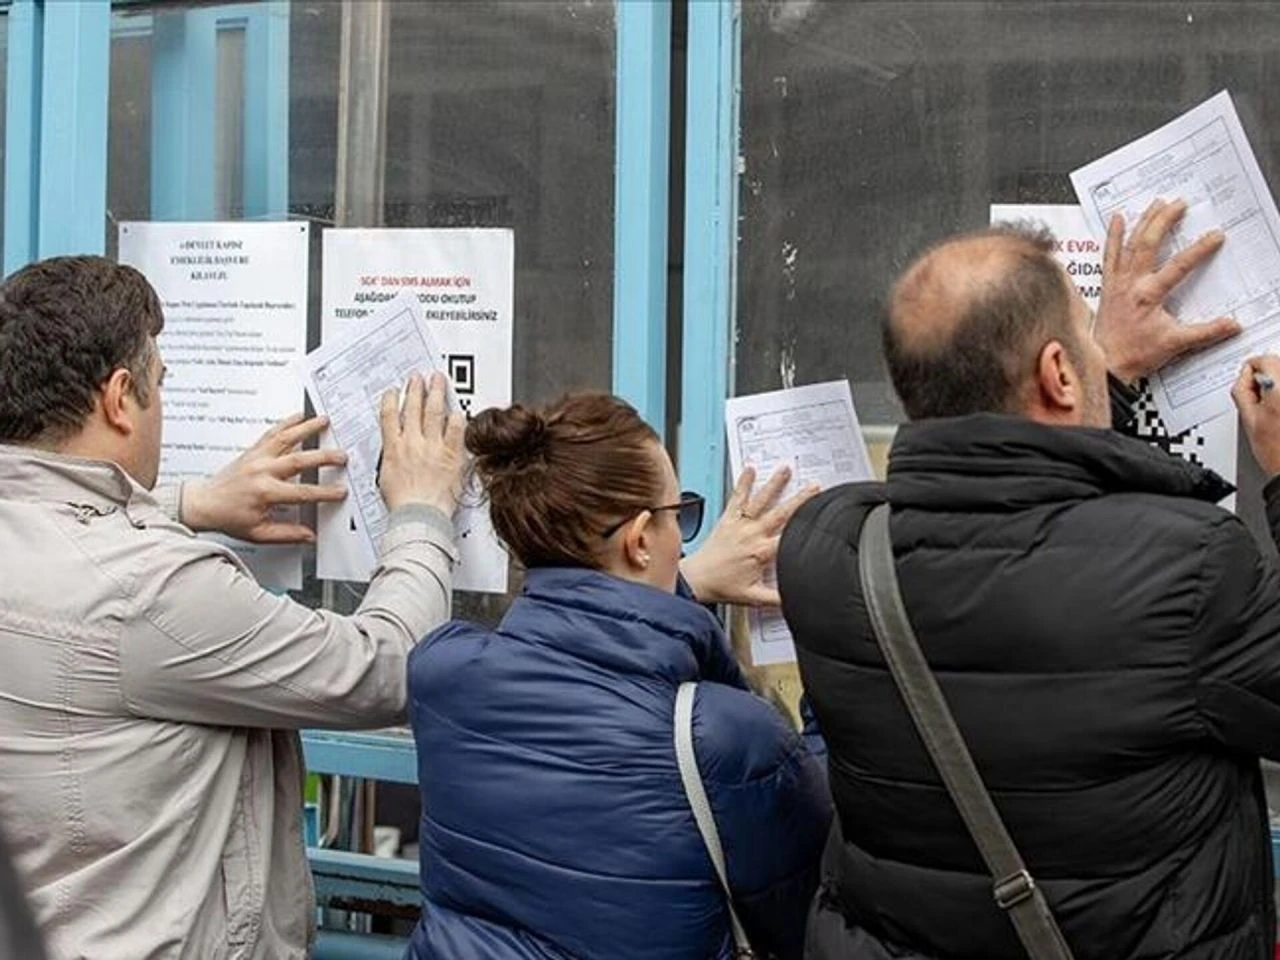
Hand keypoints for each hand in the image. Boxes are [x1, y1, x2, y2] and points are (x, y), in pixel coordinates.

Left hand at [182, 414, 347, 542]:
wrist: (203, 503)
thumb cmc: (227, 517)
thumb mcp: (258, 533)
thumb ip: (286, 534)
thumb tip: (309, 536)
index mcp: (265, 493)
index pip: (302, 492)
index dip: (325, 492)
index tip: (339, 492)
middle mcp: (262, 471)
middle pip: (299, 460)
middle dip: (323, 457)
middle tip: (341, 456)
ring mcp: (257, 458)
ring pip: (285, 438)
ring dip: (306, 428)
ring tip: (324, 421)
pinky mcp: (253, 451)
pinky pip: (272, 432)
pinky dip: (287, 422)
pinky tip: (299, 416)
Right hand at [378, 372, 465, 514]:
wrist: (419, 515)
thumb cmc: (404, 504)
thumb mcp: (386, 478)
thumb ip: (392, 460)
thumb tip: (394, 455)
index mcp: (394, 448)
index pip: (390, 415)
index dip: (392, 399)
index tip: (395, 391)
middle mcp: (412, 443)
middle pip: (413, 407)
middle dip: (416, 389)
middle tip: (419, 378)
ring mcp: (433, 446)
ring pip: (434, 411)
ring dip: (436, 392)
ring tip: (438, 380)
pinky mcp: (452, 454)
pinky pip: (456, 429)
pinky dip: (457, 417)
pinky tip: (458, 410)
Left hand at [680, 466, 819, 606]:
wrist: (696, 580)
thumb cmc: (722, 587)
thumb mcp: (755, 597)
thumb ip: (779, 599)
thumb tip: (797, 600)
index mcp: (761, 552)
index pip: (791, 537)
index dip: (808, 527)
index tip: (822, 518)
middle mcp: (752, 534)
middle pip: (781, 513)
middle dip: (800, 499)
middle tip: (814, 487)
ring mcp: (740, 525)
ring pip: (761, 500)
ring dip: (774, 484)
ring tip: (785, 470)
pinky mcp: (728, 520)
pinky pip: (737, 498)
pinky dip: (743, 483)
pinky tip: (749, 470)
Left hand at [1094, 197, 1239, 383]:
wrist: (1105, 365)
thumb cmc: (1135, 354)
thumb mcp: (1176, 343)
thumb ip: (1206, 332)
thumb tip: (1233, 324)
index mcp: (1149, 295)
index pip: (1179, 266)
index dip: (1199, 249)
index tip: (1215, 235)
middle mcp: (1131, 284)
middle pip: (1148, 244)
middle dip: (1165, 221)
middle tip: (1180, 203)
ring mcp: (1117, 282)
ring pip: (1129, 244)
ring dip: (1143, 222)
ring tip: (1156, 202)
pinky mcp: (1108, 285)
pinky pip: (1109, 255)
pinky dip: (1112, 236)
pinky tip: (1116, 218)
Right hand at [1232, 355, 1279, 476]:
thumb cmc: (1277, 452)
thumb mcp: (1248, 419)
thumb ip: (1242, 391)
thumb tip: (1245, 376)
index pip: (1266, 360)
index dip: (1253, 369)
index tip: (1250, 381)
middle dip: (1268, 378)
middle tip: (1261, 401)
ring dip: (1278, 388)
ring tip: (1276, 411)